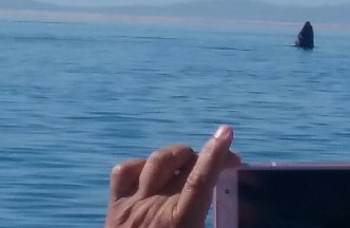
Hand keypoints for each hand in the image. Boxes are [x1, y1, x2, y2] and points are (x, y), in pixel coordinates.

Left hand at [105, 125, 240, 227]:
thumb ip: (212, 221)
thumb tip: (237, 209)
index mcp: (179, 222)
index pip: (200, 178)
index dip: (215, 152)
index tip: (226, 132)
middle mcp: (154, 208)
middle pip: (182, 163)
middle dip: (205, 155)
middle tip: (223, 162)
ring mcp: (130, 206)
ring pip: (155, 160)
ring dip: (177, 156)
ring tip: (190, 164)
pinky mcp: (113, 209)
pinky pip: (125, 172)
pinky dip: (142, 166)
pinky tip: (153, 175)